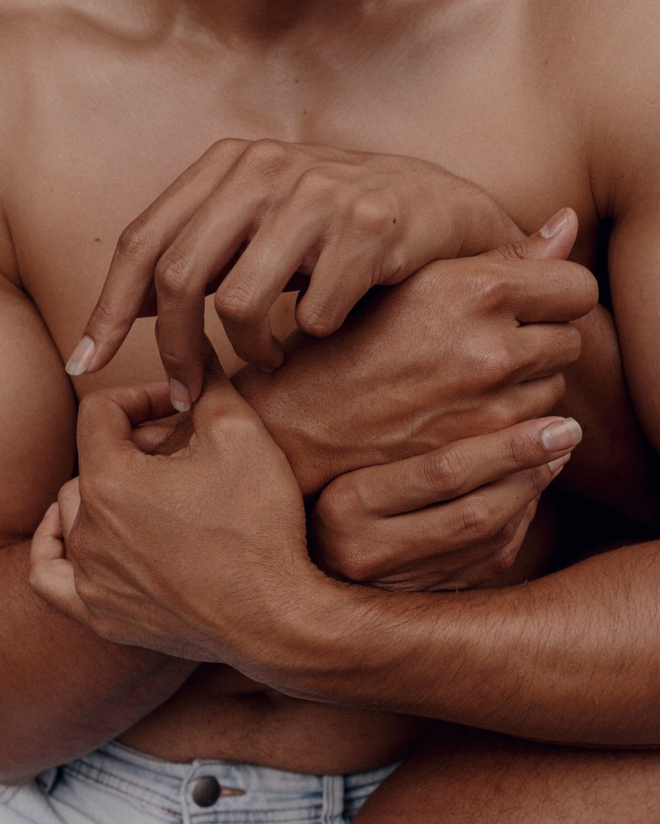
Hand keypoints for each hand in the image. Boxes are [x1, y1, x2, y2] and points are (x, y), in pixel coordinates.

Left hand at [29, 351, 310, 663]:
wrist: (277, 615)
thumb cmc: (260, 524)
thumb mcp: (242, 434)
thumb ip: (208, 382)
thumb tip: (192, 346)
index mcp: (111, 479)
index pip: (100, 411)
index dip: (139, 396)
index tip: (178, 406)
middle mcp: (88, 528)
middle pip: (91, 461)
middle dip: (132, 445)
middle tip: (182, 452)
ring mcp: (92, 577)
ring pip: (73, 513)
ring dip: (106, 491)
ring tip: (152, 491)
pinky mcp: (104, 614)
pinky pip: (52, 575)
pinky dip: (59, 547)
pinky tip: (76, 535)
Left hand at [65, 139, 519, 402]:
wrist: (438, 208)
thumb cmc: (338, 229)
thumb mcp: (262, 225)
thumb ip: (203, 252)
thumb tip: (137, 308)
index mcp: (228, 164)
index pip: (143, 241)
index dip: (109, 309)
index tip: (88, 363)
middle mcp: (266, 168)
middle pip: (181, 276)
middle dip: (176, 352)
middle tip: (188, 395)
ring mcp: (318, 193)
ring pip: (241, 303)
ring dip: (253, 351)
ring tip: (274, 356)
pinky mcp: (369, 224)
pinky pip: (314, 315)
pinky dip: (315, 338)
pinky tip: (331, 327)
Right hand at [236, 211, 597, 496]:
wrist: (304, 422)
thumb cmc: (350, 340)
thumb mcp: (417, 281)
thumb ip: (502, 256)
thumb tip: (569, 223)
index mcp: (476, 287)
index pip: (577, 286)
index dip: (557, 294)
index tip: (531, 303)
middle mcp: (492, 345)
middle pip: (570, 339)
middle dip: (542, 339)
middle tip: (493, 342)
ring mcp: (490, 404)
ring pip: (555, 387)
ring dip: (529, 383)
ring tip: (473, 378)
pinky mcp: (482, 449)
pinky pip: (535, 430)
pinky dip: (516, 420)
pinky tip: (472, 410)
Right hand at [312, 416, 581, 591]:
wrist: (294, 549)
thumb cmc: (313, 473)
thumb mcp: (334, 441)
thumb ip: (389, 417)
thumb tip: (477, 382)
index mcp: (343, 505)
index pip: (442, 473)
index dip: (508, 447)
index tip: (556, 422)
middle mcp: (366, 554)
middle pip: (473, 512)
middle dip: (529, 471)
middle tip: (567, 433)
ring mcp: (393, 586)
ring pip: (486, 541)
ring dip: (530, 496)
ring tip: (556, 455)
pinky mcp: (417, 601)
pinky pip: (484, 564)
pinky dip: (516, 525)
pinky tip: (528, 492)